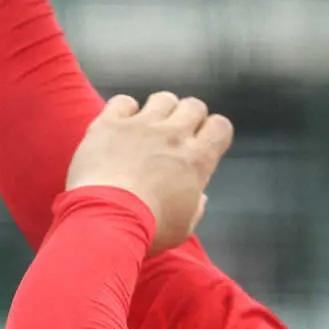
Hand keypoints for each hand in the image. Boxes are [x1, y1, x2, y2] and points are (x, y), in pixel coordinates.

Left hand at [66, 93, 234, 252]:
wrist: (107, 219)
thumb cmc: (150, 229)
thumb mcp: (184, 227)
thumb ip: (196, 207)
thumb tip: (199, 197)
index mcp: (197, 160)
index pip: (220, 126)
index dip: (214, 132)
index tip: (204, 144)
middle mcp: (173, 135)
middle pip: (194, 106)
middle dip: (189, 117)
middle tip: (176, 137)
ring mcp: (141, 126)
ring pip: (162, 99)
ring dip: (161, 110)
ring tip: (150, 128)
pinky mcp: (110, 124)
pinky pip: (124, 101)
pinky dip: (125, 110)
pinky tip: (121, 126)